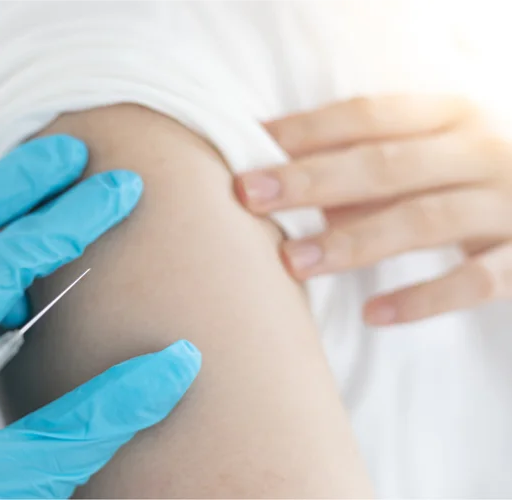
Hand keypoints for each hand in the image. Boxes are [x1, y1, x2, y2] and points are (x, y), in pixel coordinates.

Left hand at [234, 95, 511, 324]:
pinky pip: (476, 281)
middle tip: (250, 196)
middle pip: (385, 164)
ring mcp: (511, 203)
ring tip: (293, 262)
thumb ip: (371, 170)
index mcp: (453, 115)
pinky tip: (373, 315)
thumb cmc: (475, 179)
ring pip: (423, 220)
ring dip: (352, 241)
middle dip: (312, 180)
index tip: (251, 143)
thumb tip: (285, 181)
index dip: (309, 129)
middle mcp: (482, 150)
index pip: (370, 115)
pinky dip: (423, 299)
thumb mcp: (435, 157)